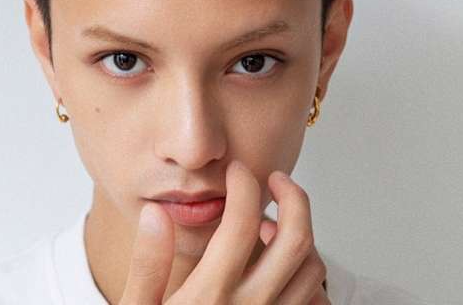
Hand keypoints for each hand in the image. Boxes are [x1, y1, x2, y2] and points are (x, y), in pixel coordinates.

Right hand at [119, 160, 329, 303]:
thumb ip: (147, 263)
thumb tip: (156, 213)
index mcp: (210, 296)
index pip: (241, 221)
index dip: (243, 185)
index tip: (236, 171)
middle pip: (296, 239)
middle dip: (294, 197)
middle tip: (277, 180)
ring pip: (312, 268)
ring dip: (300, 235)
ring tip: (272, 226)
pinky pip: (314, 300)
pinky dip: (308, 273)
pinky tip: (281, 266)